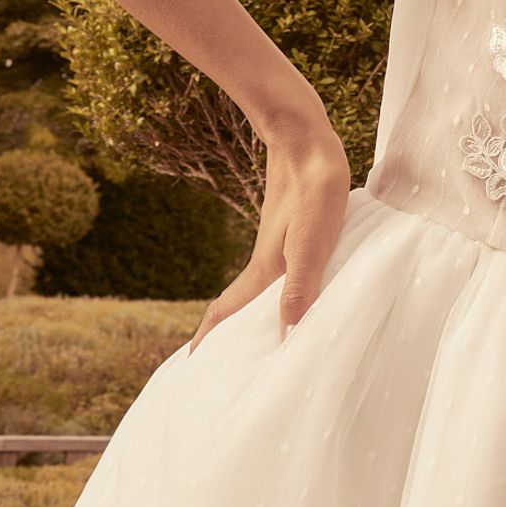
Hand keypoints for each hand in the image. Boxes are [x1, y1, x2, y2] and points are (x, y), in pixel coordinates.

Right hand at [185, 120, 353, 355]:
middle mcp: (265, 263)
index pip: (226, 312)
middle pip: (237, 307)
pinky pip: (279, 275)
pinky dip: (278, 294)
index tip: (192, 368)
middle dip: (227, 336)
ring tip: (260, 340)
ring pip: (258, 291)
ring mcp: (277, 247)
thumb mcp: (310, 242)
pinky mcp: (291, 233)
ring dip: (253, 317)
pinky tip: (294, 294)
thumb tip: (286, 333)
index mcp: (264, 272)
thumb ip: (300, 285)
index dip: (208, 340)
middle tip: (224, 366)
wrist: (305, 139)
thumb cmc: (313, 190)